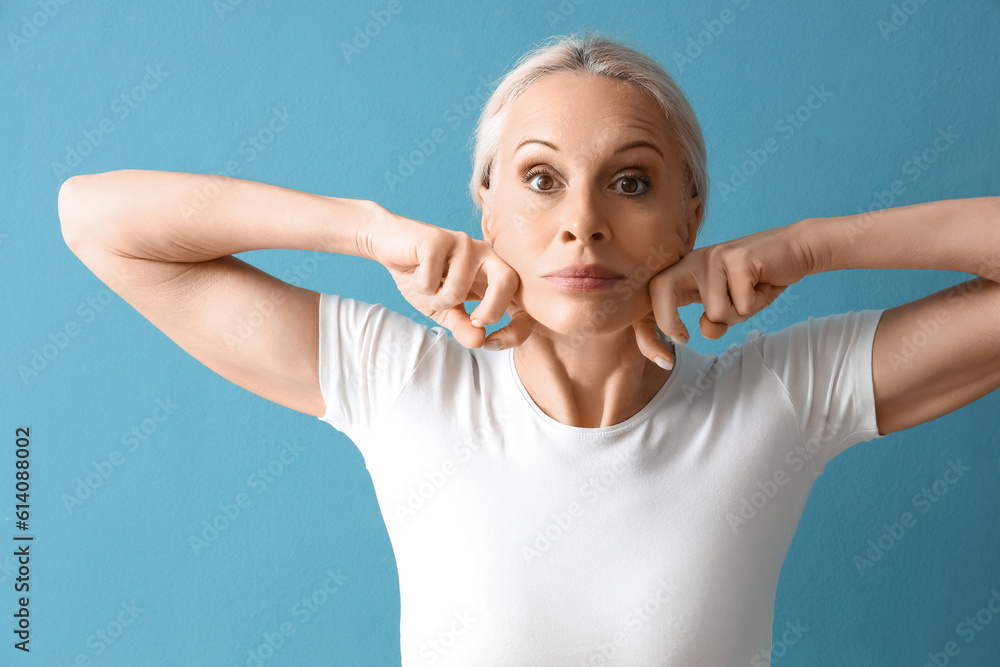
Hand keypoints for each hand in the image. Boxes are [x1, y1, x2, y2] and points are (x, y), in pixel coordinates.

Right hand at [366, 210, 534, 348]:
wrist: (388, 245)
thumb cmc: (422, 276)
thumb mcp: (444, 310)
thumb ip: (463, 326)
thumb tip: (479, 342)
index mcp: (494, 274)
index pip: (525, 301)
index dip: (517, 329)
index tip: (491, 344)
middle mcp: (485, 255)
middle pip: (509, 281)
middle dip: (491, 311)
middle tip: (471, 319)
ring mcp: (463, 243)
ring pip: (460, 287)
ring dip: (438, 300)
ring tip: (429, 291)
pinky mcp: (438, 238)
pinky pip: (431, 278)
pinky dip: (420, 286)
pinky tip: (416, 274)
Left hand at [633, 223, 815, 366]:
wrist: (795, 250)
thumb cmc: (758, 282)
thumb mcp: (733, 308)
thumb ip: (715, 320)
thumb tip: (705, 329)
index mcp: (686, 272)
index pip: (653, 295)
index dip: (651, 329)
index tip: (669, 354)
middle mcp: (695, 261)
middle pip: (661, 288)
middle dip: (668, 320)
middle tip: (684, 338)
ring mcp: (715, 257)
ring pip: (715, 311)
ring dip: (739, 315)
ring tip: (753, 295)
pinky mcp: (738, 258)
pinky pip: (742, 304)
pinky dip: (757, 304)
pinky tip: (764, 285)